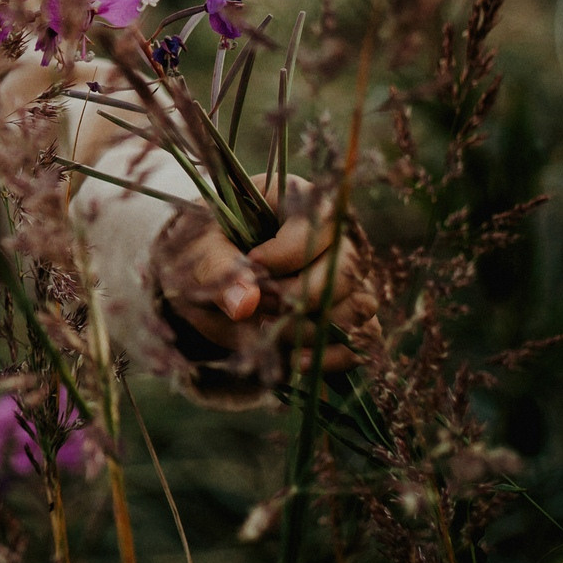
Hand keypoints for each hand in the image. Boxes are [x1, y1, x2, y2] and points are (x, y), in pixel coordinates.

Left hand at [155, 175, 376, 370]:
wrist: (206, 276)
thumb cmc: (205, 248)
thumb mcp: (199, 248)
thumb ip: (217, 268)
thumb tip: (246, 304)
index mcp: (299, 201)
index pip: (320, 221)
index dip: (289, 251)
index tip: (251, 264)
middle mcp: (334, 238)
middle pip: (347, 268)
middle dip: (302, 296)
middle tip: (260, 306)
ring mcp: (346, 278)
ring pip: (359, 305)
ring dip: (315, 327)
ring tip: (269, 333)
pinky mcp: (347, 313)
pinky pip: (362, 338)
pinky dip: (334, 356)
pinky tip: (295, 361)